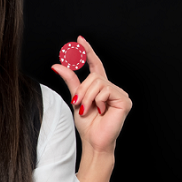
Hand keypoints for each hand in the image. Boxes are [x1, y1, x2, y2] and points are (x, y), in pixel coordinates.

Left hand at [52, 36, 131, 156]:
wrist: (94, 141)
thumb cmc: (87, 125)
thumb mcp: (76, 99)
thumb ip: (70, 81)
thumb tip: (57, 65)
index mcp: (100, 87)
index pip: (95, 65)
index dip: (88, 52)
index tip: (80, 39)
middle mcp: (111, 88)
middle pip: (93, 76)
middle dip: (82, 90)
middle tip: (79, 104)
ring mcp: (119, 93)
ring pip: (98, 83)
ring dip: (88, 97)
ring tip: (89, 110)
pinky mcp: (124, 100)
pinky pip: (106, 91)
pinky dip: (98, 101)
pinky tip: (101, 111)